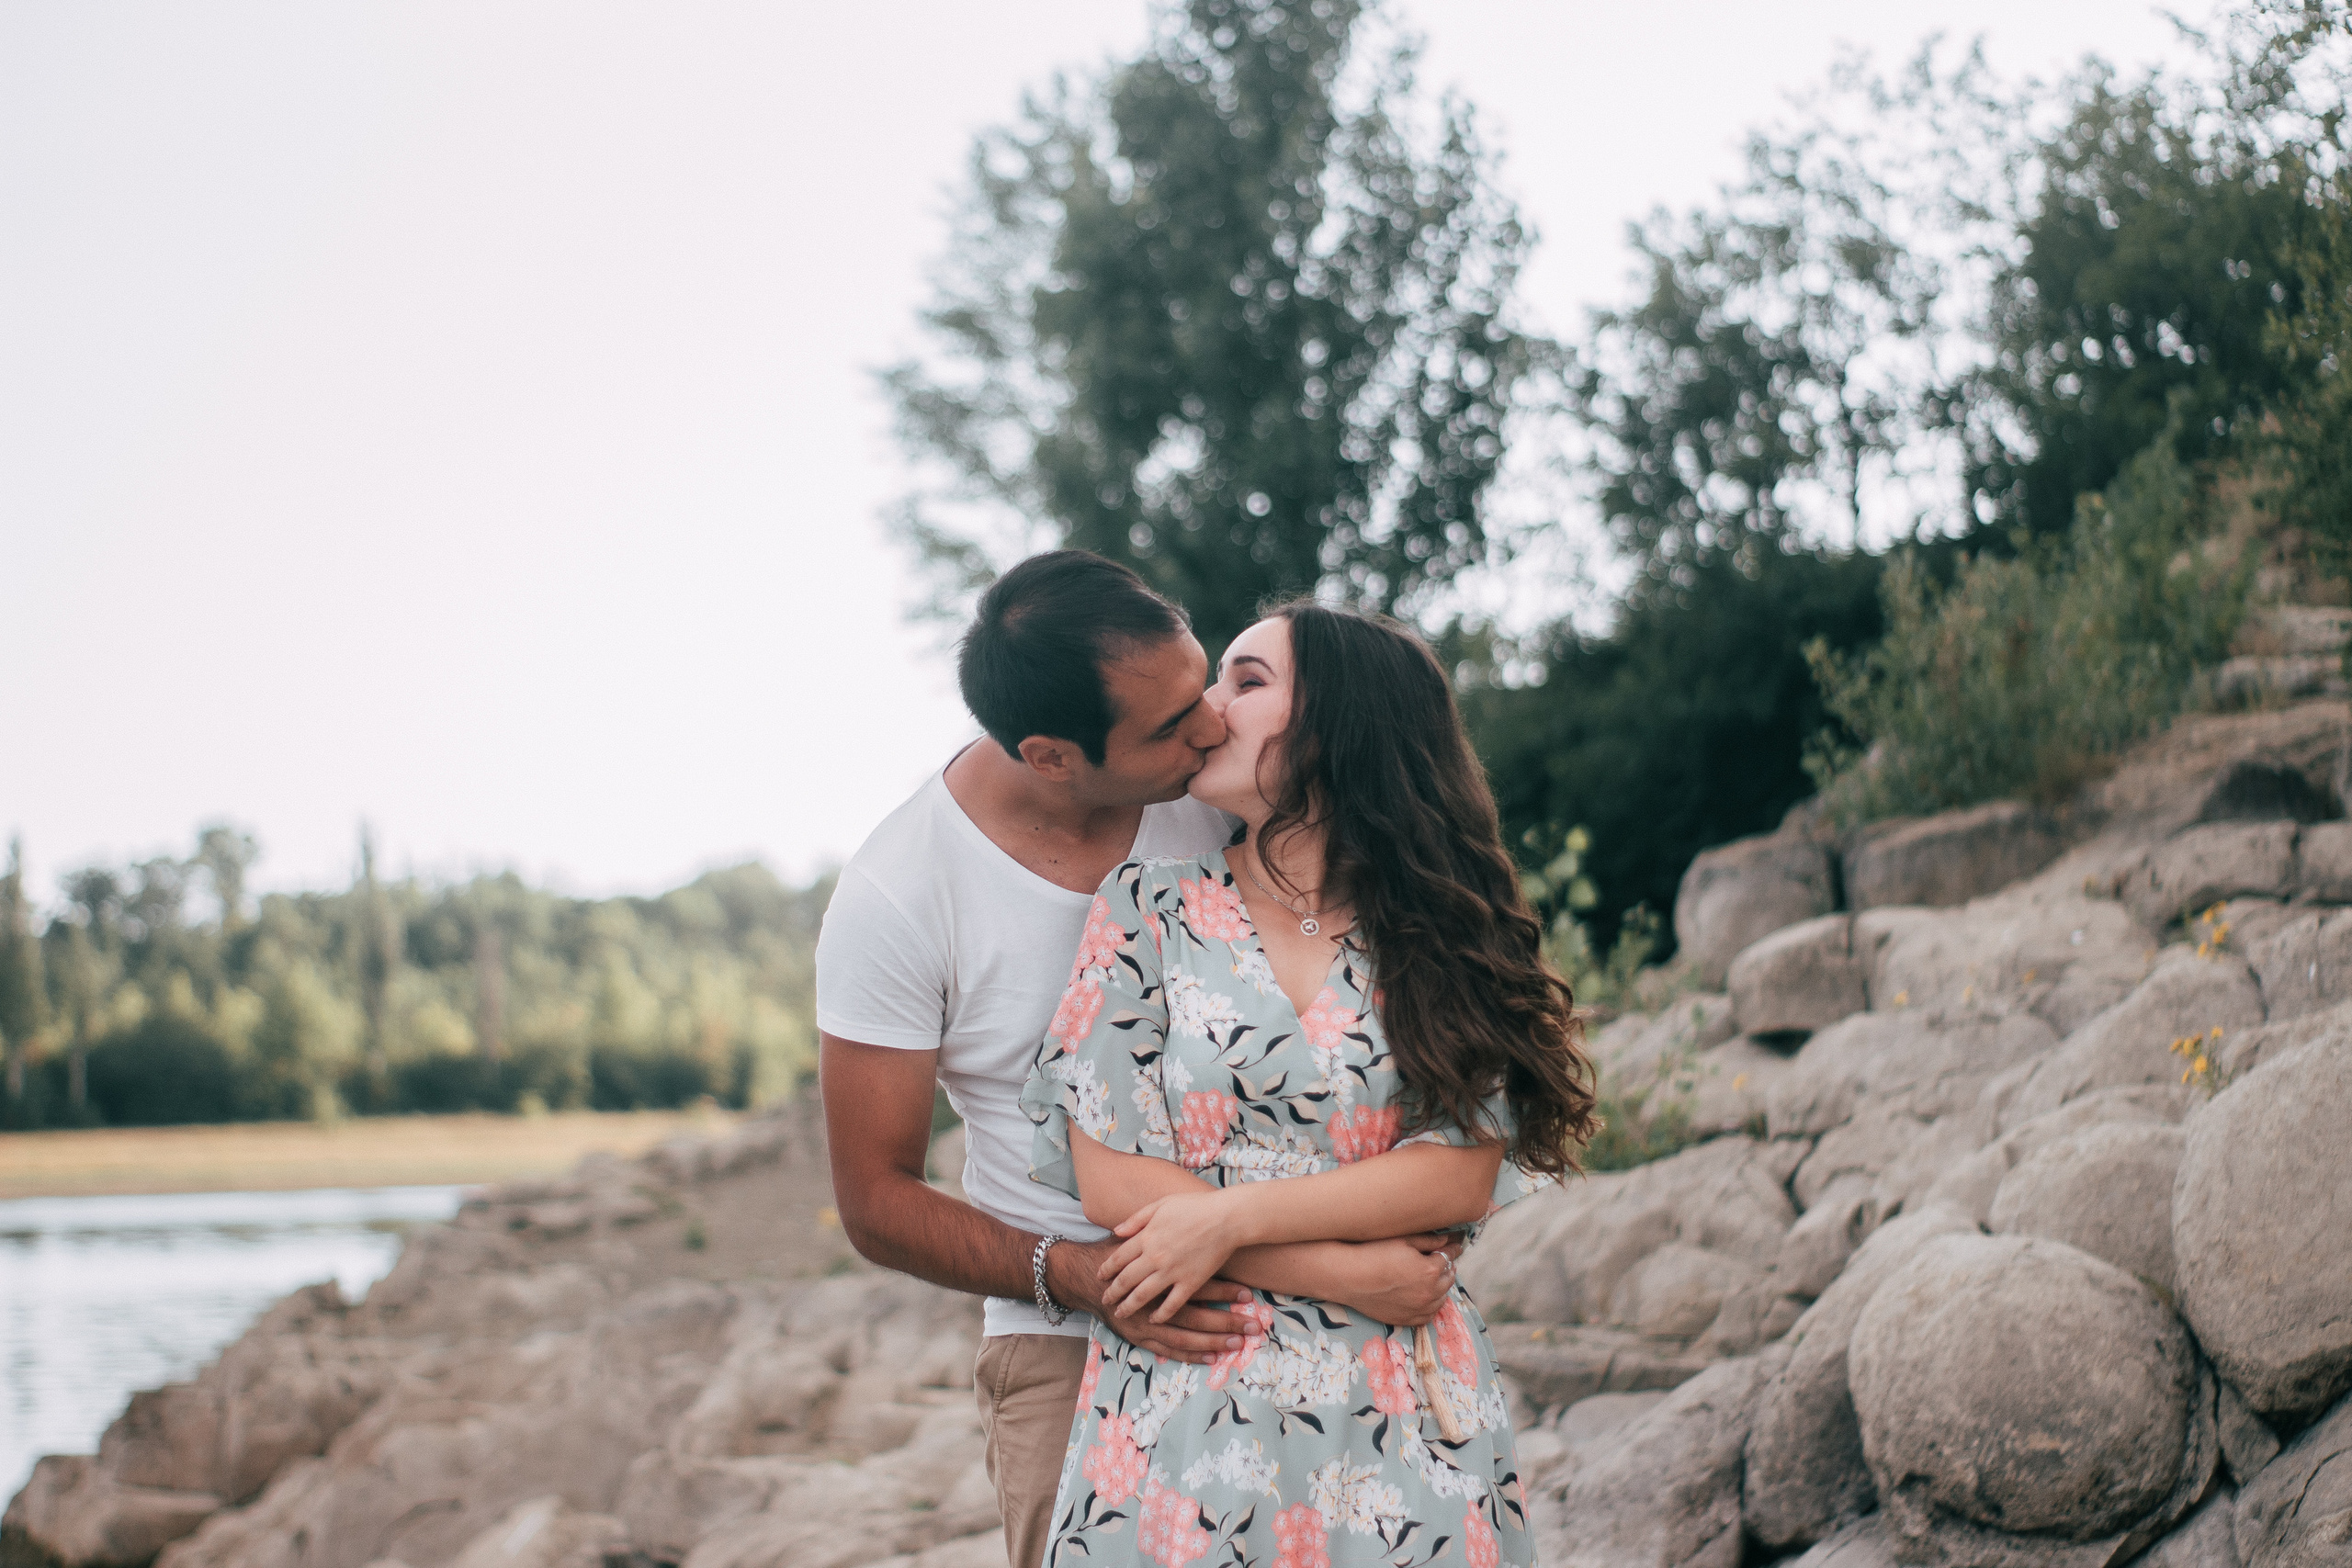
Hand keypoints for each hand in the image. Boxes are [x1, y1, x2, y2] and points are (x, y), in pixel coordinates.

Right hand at [1047, 1238, 1250, 1364]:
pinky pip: (1171, 1350)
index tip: (1248, 1293)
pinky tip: (1213, 1356)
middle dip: (1228, 1322)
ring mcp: (1148, 1325)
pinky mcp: (1143, 1337)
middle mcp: (1156, 1304)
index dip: (1225, 1291)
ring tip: (1240, 1343)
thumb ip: (1167, 1234)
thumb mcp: (1140, 1235)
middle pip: (1199, 1316)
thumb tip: (1194, 1219)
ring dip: (1215, 1341)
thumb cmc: (1117, 1254)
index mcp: (1160, 1276)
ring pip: (1188, 1337)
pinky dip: (1192, 1354)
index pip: (1199, 1285)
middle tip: (1254, 1326)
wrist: (1083, 1277)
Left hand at [1100, 1189, 1245, 1321]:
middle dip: (1112, 1292)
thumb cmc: (1195, 1206)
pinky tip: (1154, 1319)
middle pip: (1126, 1280)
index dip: (1106, 1269)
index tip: (1099, 1277)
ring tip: (1120, 1313)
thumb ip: (1136, 1219)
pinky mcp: (1190, 1283)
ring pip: (1143, 1295)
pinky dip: (1161, 1314)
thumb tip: (1116, 1231)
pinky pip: (1171, 1305)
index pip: (1118, 1258)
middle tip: (1105, 1300)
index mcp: (1146, 1237)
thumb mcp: (1161, 1205)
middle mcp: (1155, 1257)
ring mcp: (1172, 1272)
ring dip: (1129, 1306)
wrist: (1226, 1218)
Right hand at [1331, 1232, 1462, 1327]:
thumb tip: (1447, 1241)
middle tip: (1445, 1260)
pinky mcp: (1407, 1319)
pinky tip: (1427, 1297)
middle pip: (1448, 1279)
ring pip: (1441, 1298)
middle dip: (1448, 1268)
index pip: (1448, 1257)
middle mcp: (1428, 1292)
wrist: (1349, 1277)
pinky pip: (1429, 1315)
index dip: (1451, 1249)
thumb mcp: (1403, 1241)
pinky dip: (1432, 1305)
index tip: (1454, 1245)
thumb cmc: (1373, 1254)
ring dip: (1441, 1287)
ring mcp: (1418, 1309)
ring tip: (1436, 1278)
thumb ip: (1429, 1241)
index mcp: (1430, 1270)